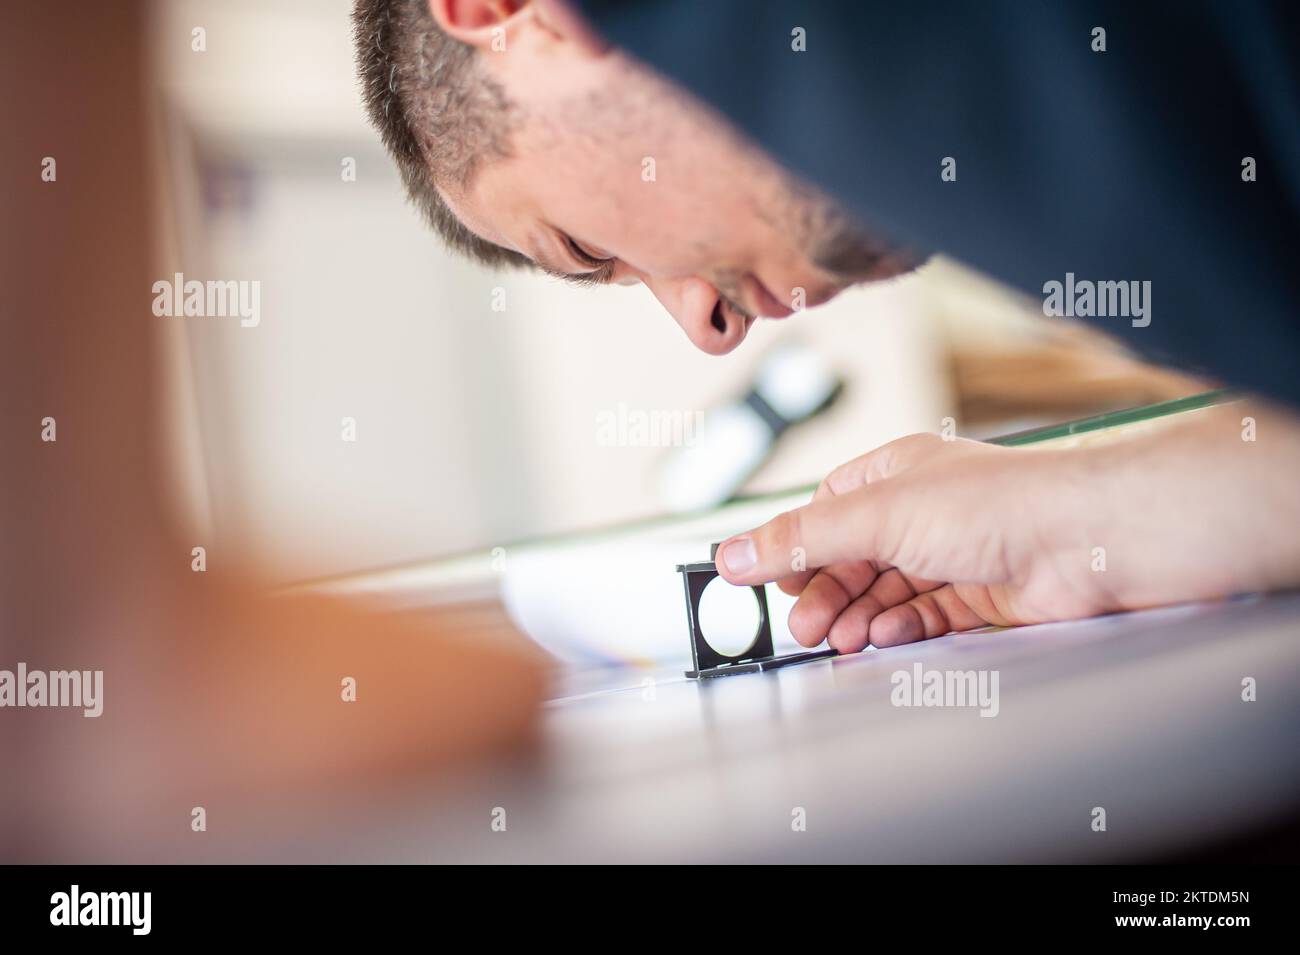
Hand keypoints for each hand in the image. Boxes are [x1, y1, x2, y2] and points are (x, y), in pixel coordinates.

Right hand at [715, 407, 1299, 650]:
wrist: (1087, 542)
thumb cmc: (997, 504)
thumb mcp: (876, 516)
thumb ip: (800, 539)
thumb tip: (732, 552)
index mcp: (894, 473)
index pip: (826, 512)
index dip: (796, 548)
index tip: (770, 582)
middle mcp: (923, 510)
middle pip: (853, 558)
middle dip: (826, 594)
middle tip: (804, 627)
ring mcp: (953, 553)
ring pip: (887, 592)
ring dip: (859, 616)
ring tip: (840, 640)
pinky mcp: (980, 595)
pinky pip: (925, 616)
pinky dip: (900, 629)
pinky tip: (885, 639)